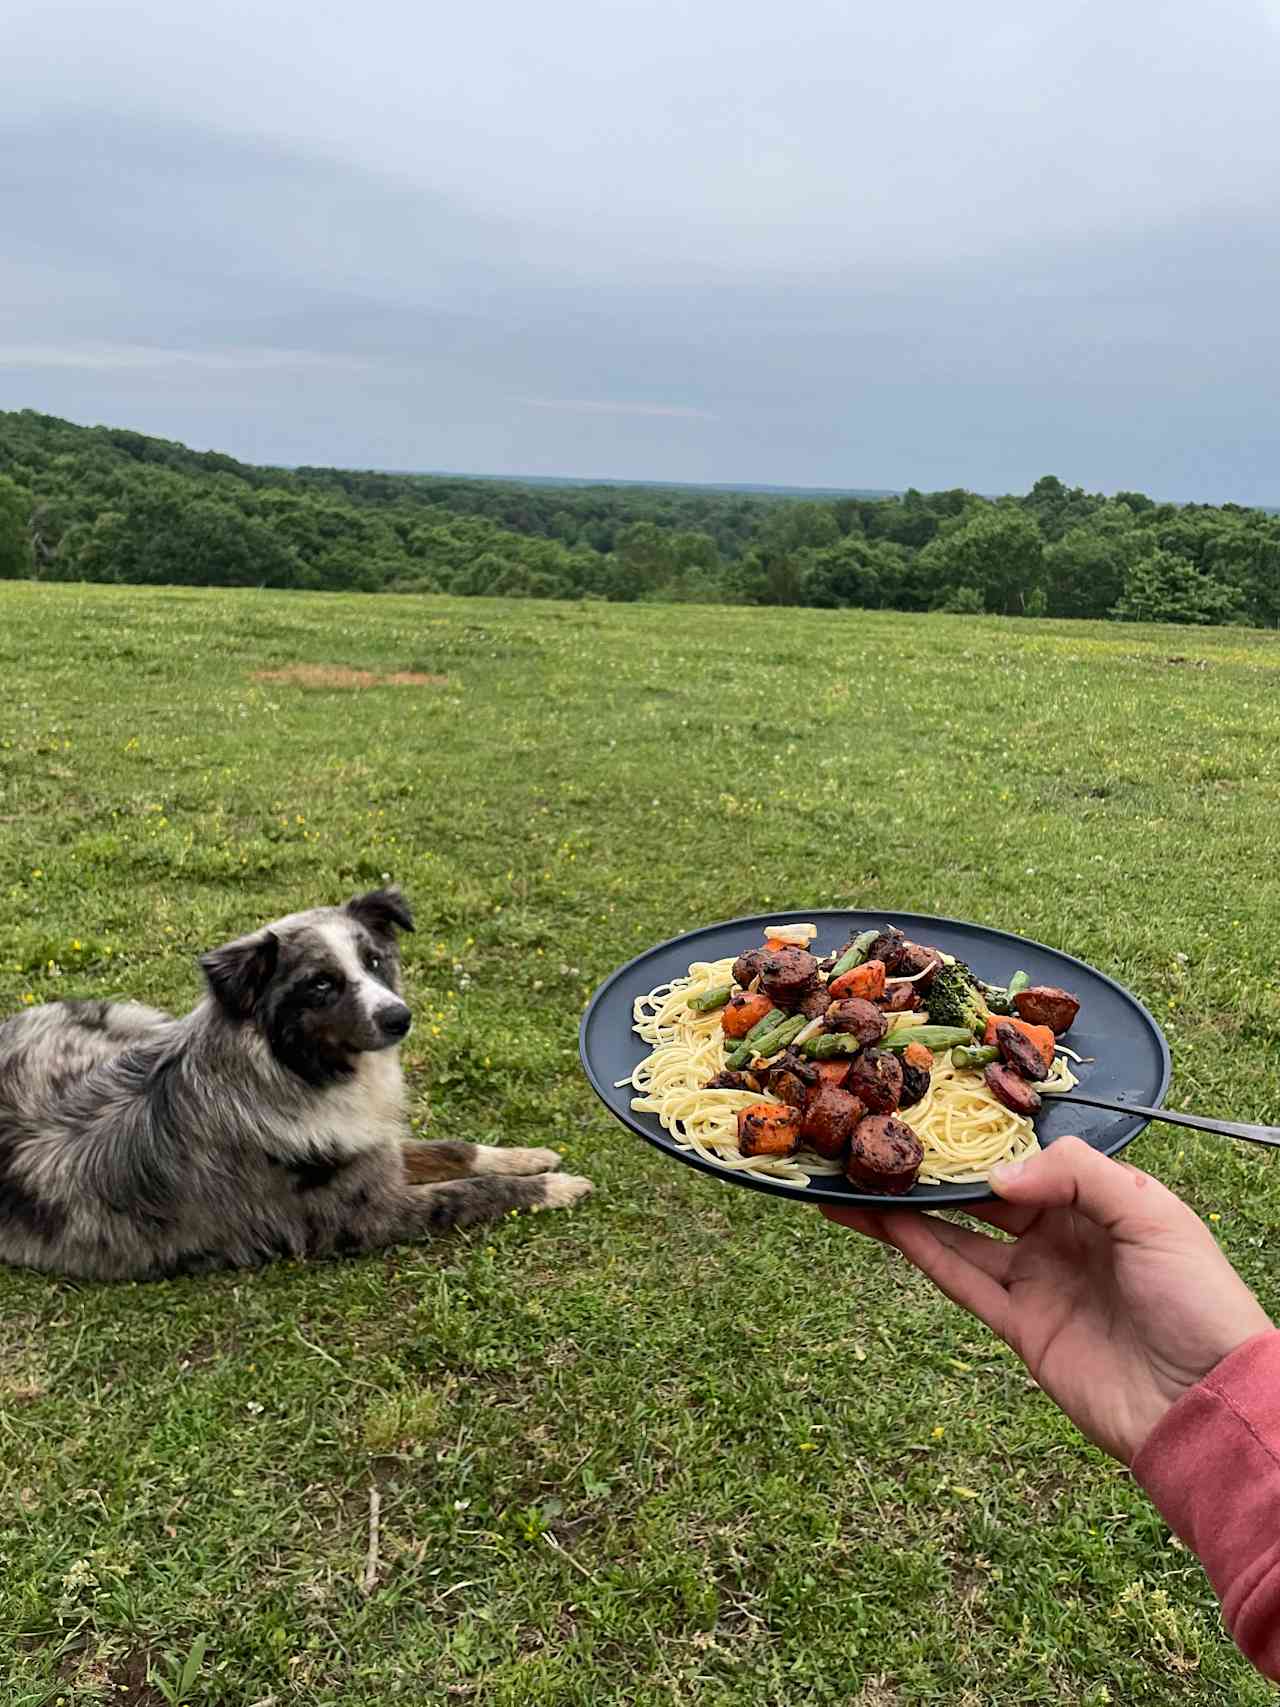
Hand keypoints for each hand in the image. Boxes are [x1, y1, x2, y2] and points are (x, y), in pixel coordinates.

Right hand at [822, 1136, 1272, 1463]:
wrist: (1206, 1403)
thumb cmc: (1198, 1299)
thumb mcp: (1151, 1214)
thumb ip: (1076, 1176)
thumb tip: (995, 1173)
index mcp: (1100, 1197)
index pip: (1029, 1156)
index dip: (983, 1135)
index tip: (935, 1109)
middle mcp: (1062, 1233)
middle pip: (983, 1192)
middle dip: (934, 1168)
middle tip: (878, 1138)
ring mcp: (1037, 1280)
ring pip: (957, 1234)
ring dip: (908, 1208)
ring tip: (856, 1179)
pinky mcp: (1020, 1327)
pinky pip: (959, 1279)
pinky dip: (919, 1250)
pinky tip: (881, 1222)